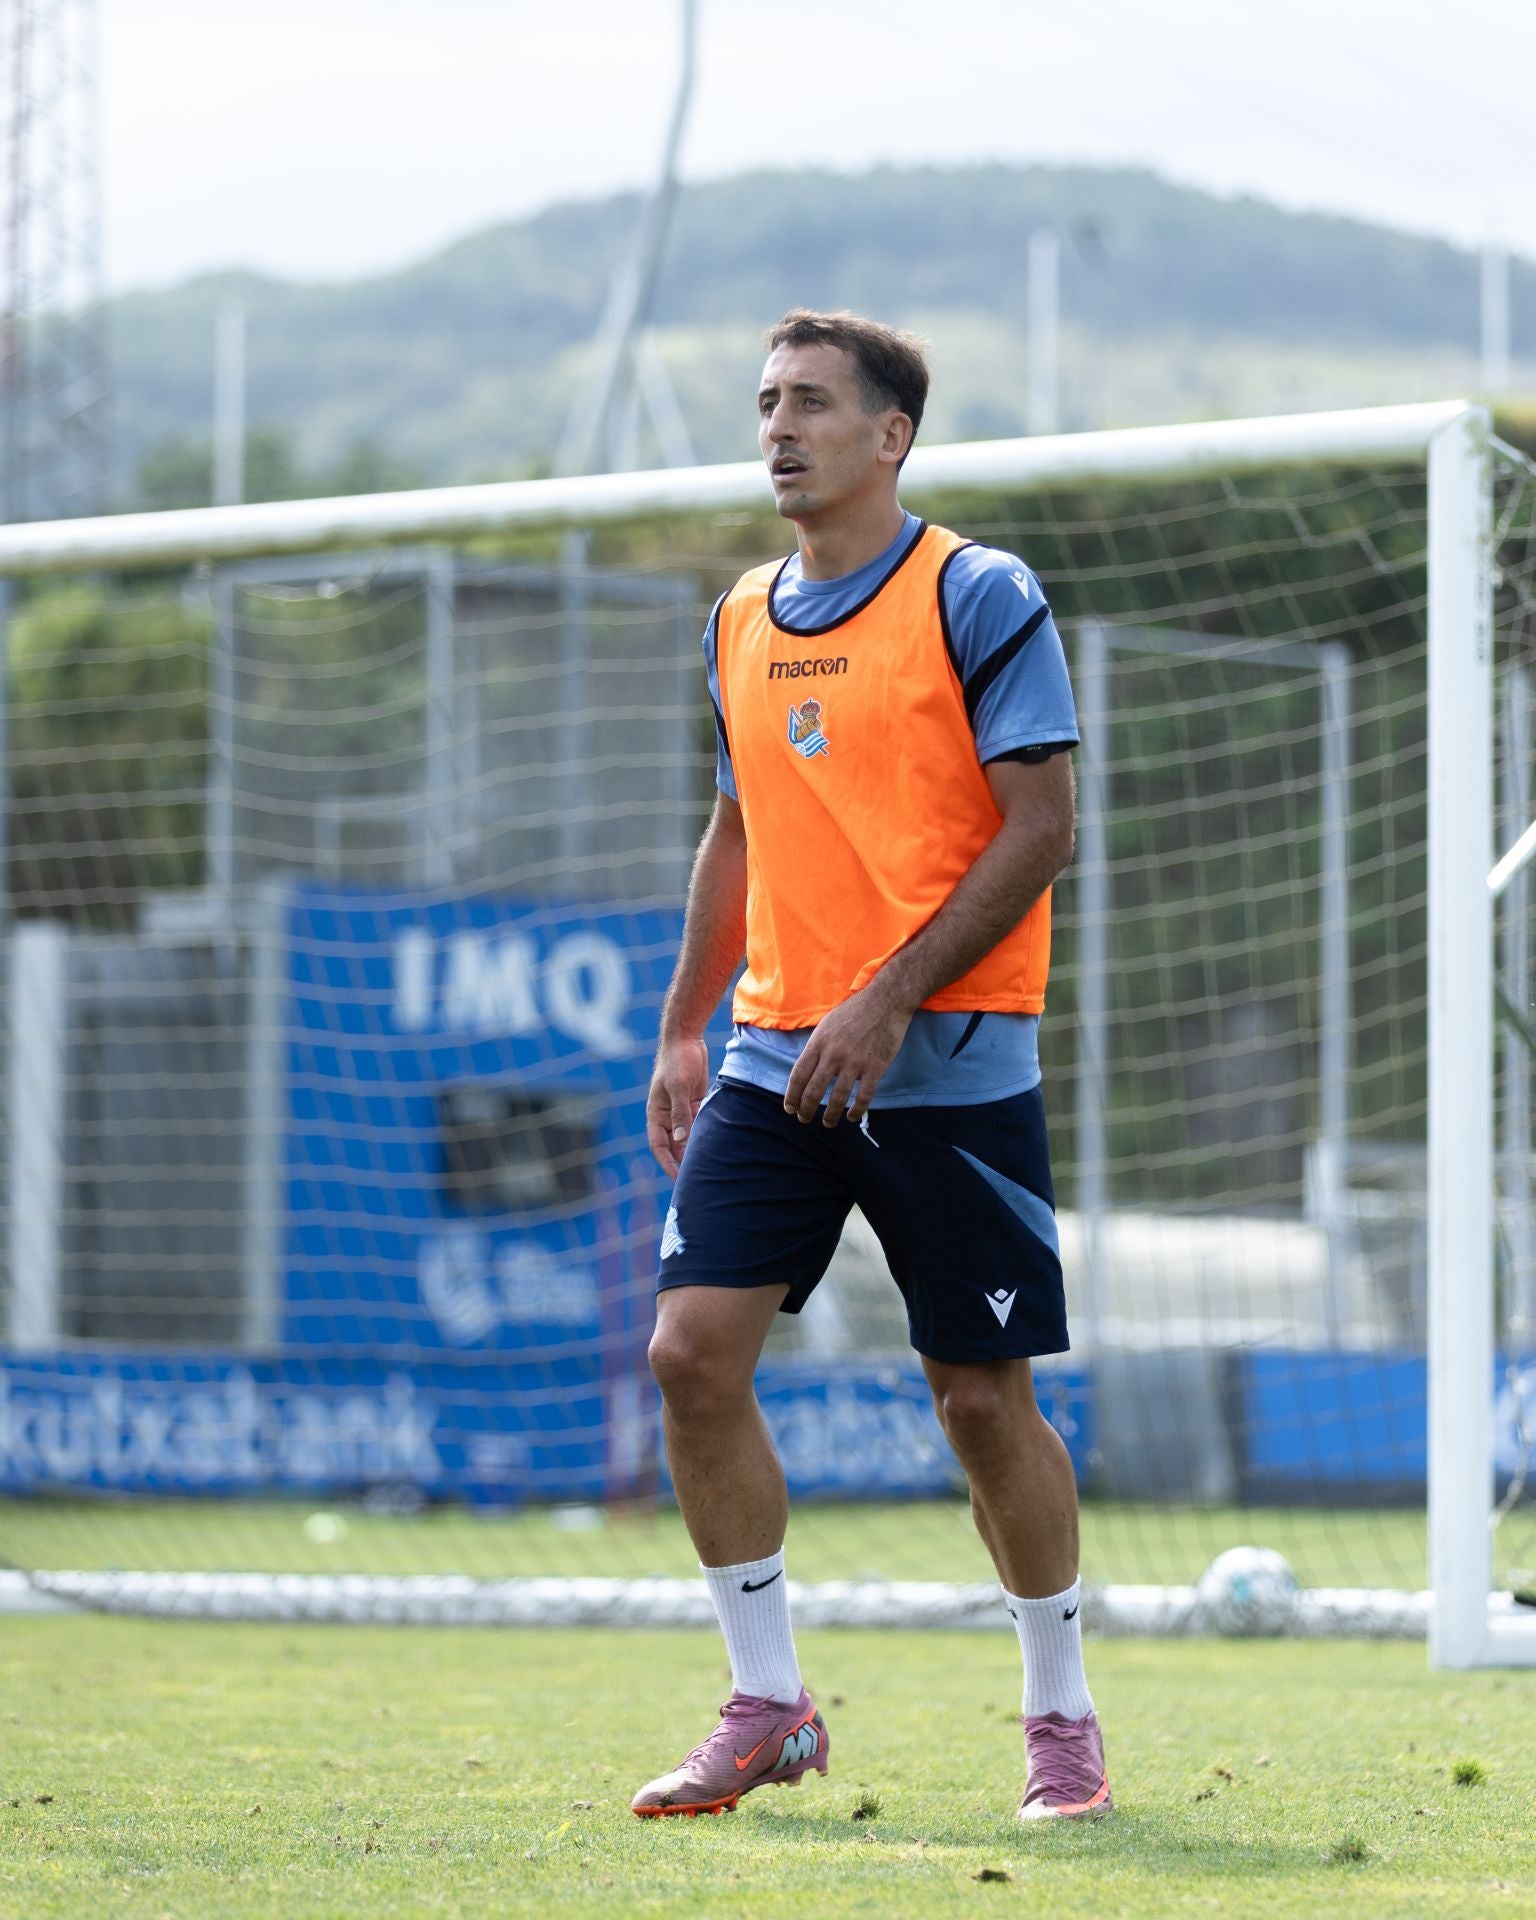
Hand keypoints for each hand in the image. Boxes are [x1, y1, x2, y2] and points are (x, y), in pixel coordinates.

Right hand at [646, 1036, 710, 1176]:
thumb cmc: (677, 1060)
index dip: (666, 1163)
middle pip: (673, 1145)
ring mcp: (681, 1109)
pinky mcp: (694, 1103)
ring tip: (708, 1167)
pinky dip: (705, 1135)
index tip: (678, 1179)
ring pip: (687, 1136)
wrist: (687, 1039)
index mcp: (656, 1113)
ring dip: (695, 1150)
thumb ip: (680, 1113)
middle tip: (697, 1180)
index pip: (658, 1145)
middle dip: (682, 1162)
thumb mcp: (678, 1086)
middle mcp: (667, 1115)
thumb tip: (681, 1140)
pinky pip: (698, 1124)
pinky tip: (717, 1146)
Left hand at [783, 980, 914, 1126]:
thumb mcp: (827, 1024)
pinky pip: (863, 1096)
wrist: (886, 1001)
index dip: (792, 1096)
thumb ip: (817, 1047)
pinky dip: (856, 1111)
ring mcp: (855, 1062)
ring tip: (827, 1123)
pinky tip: (851, 1117)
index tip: (789, 1108)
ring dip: (829, 1115)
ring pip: (837, 1098)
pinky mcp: (875, 1067)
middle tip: (804, 1119)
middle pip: (813, 1090)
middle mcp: (833, 1054)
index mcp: (819, 1043)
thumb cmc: (855, 1011)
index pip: (798, 1076)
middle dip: (805, 1110)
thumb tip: (808, 1069)